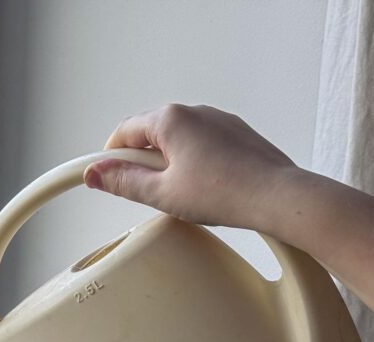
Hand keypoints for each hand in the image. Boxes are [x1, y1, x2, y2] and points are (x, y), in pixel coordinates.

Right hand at [84, 105, 296, 230]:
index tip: (103, 178)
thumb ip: (124, 182)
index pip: (124, 132)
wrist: (277, 197)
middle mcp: (194, 111)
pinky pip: (201, 142)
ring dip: (166, 162)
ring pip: (176, 139)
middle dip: (139, 161)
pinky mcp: (236, 133)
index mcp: (170, 119)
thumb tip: (96, 174)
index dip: (109, 157)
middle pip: (150, 133)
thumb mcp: (161, 194)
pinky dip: (191, 161)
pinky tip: (202, 187)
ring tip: (177, 194)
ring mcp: (218, 120)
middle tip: (144, 193)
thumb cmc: (223, 194)